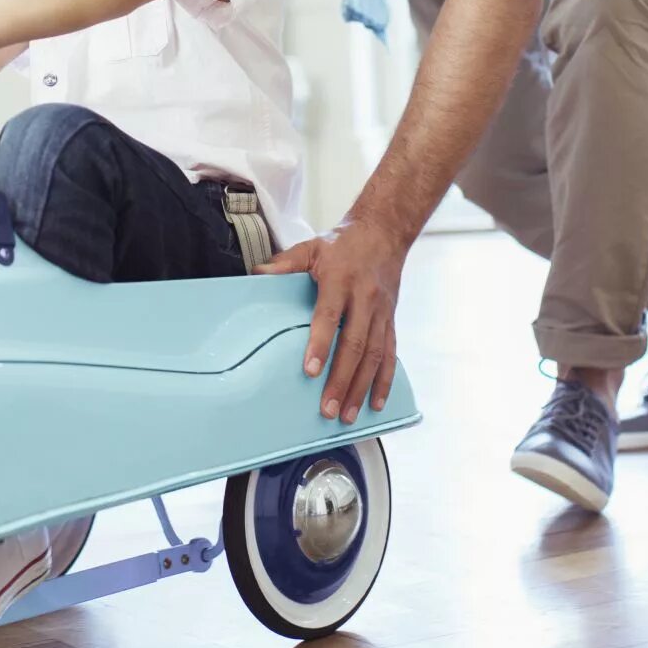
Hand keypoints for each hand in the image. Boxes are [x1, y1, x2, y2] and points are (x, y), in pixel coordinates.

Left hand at [256, 217, 408, 423]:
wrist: (385, 232)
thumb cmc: (343, 243)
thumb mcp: (311, 246)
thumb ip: (285, 263)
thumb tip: (255, 275)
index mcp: (341, 279)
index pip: (329, 316)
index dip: (320, 343)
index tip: (310, 370)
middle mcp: (365, 298)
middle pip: (355, 344)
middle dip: (341, 379)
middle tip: (327, 408)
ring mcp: (381, 312)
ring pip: (374, 355)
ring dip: (361, 388)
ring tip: (347, 414)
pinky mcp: (391, 321)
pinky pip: (390, 354)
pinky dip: (384, 381)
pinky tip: (375, 403)